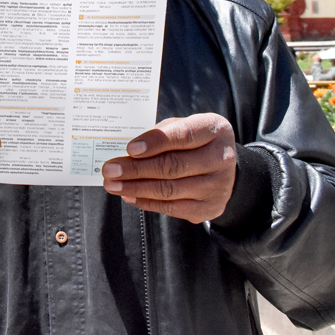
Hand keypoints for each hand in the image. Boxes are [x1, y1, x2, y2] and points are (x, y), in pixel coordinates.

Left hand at [100, 113, 236, 223]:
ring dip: (135, 188)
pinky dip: (146, 202)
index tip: (130, 148)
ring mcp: (217, 186)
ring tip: (113, 184)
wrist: (225, 169)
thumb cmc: (196, 142)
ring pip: (169, 189)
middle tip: (110, 169)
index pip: (183, 135)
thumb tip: (128, 152)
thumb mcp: (185, 126)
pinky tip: (129, 196)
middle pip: (172, 166)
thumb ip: (161, 133)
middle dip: (136, 169)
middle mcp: (221, 158)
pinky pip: (172, 207)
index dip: (155, 142)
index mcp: (214, 130)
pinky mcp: (209, 208)